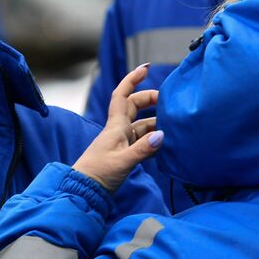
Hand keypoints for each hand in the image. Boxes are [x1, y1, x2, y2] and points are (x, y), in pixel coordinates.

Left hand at [72, 64, 161, 193]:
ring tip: (174, 125)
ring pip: (141, 125)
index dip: (132, 79)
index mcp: (115, 126)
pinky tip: (166, 143)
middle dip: (150, 100)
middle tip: (168, 101)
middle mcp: (119, 130)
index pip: (122, 95)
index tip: (146, 68)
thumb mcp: (123, 161)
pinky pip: (143, 140)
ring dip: (156, 122)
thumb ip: (143, 149)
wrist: (84, 190)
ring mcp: (122, 142)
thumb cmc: (98, 173)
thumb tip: (162, 134)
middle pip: (134, 106)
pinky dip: (154, 139)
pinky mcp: (125, 154)